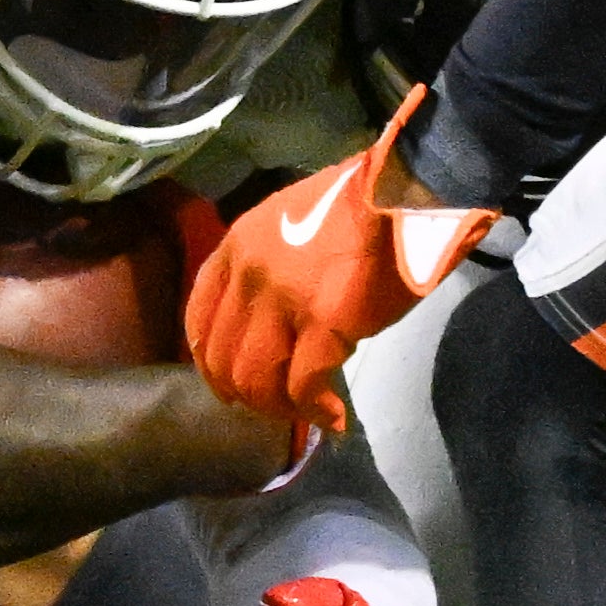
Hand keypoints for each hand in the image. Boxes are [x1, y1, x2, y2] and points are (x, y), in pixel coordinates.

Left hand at [184, 83, 497, 433]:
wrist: (405, 188)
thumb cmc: (360, 201)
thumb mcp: (290, 220)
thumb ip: (269, 265)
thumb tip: (275, 316)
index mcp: (236, 246)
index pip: (199, 317)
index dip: (209, 360)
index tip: (227, 385)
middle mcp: (248, 275)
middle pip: (223, 357)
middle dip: (245, 394)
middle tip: (274, 409)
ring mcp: (283, 300)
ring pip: (256, 378)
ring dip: (279, 408)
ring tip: (306, 414)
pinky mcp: (324, 323)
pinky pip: (304, 385)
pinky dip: (317, 410)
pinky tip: (335, 418)